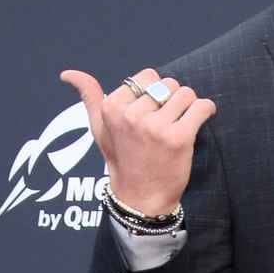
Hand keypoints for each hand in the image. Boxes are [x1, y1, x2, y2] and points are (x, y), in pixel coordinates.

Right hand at [58, 66, 216, 215]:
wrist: (141, 199)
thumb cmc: (122, 160)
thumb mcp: (99, 129)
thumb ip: (89, 97)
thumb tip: (68, 74)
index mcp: (112, 108)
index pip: (148, 76)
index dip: (154, 92)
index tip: (151, 112)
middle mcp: (132, 115)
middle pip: (168, 83)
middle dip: (172, 99)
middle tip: (167, 122)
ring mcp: (156, 127)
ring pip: (186, 94)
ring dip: (189, 106)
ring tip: (180, 124)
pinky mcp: (179, 138)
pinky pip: (202, 107)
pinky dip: (205, 110)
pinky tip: (198, 121)